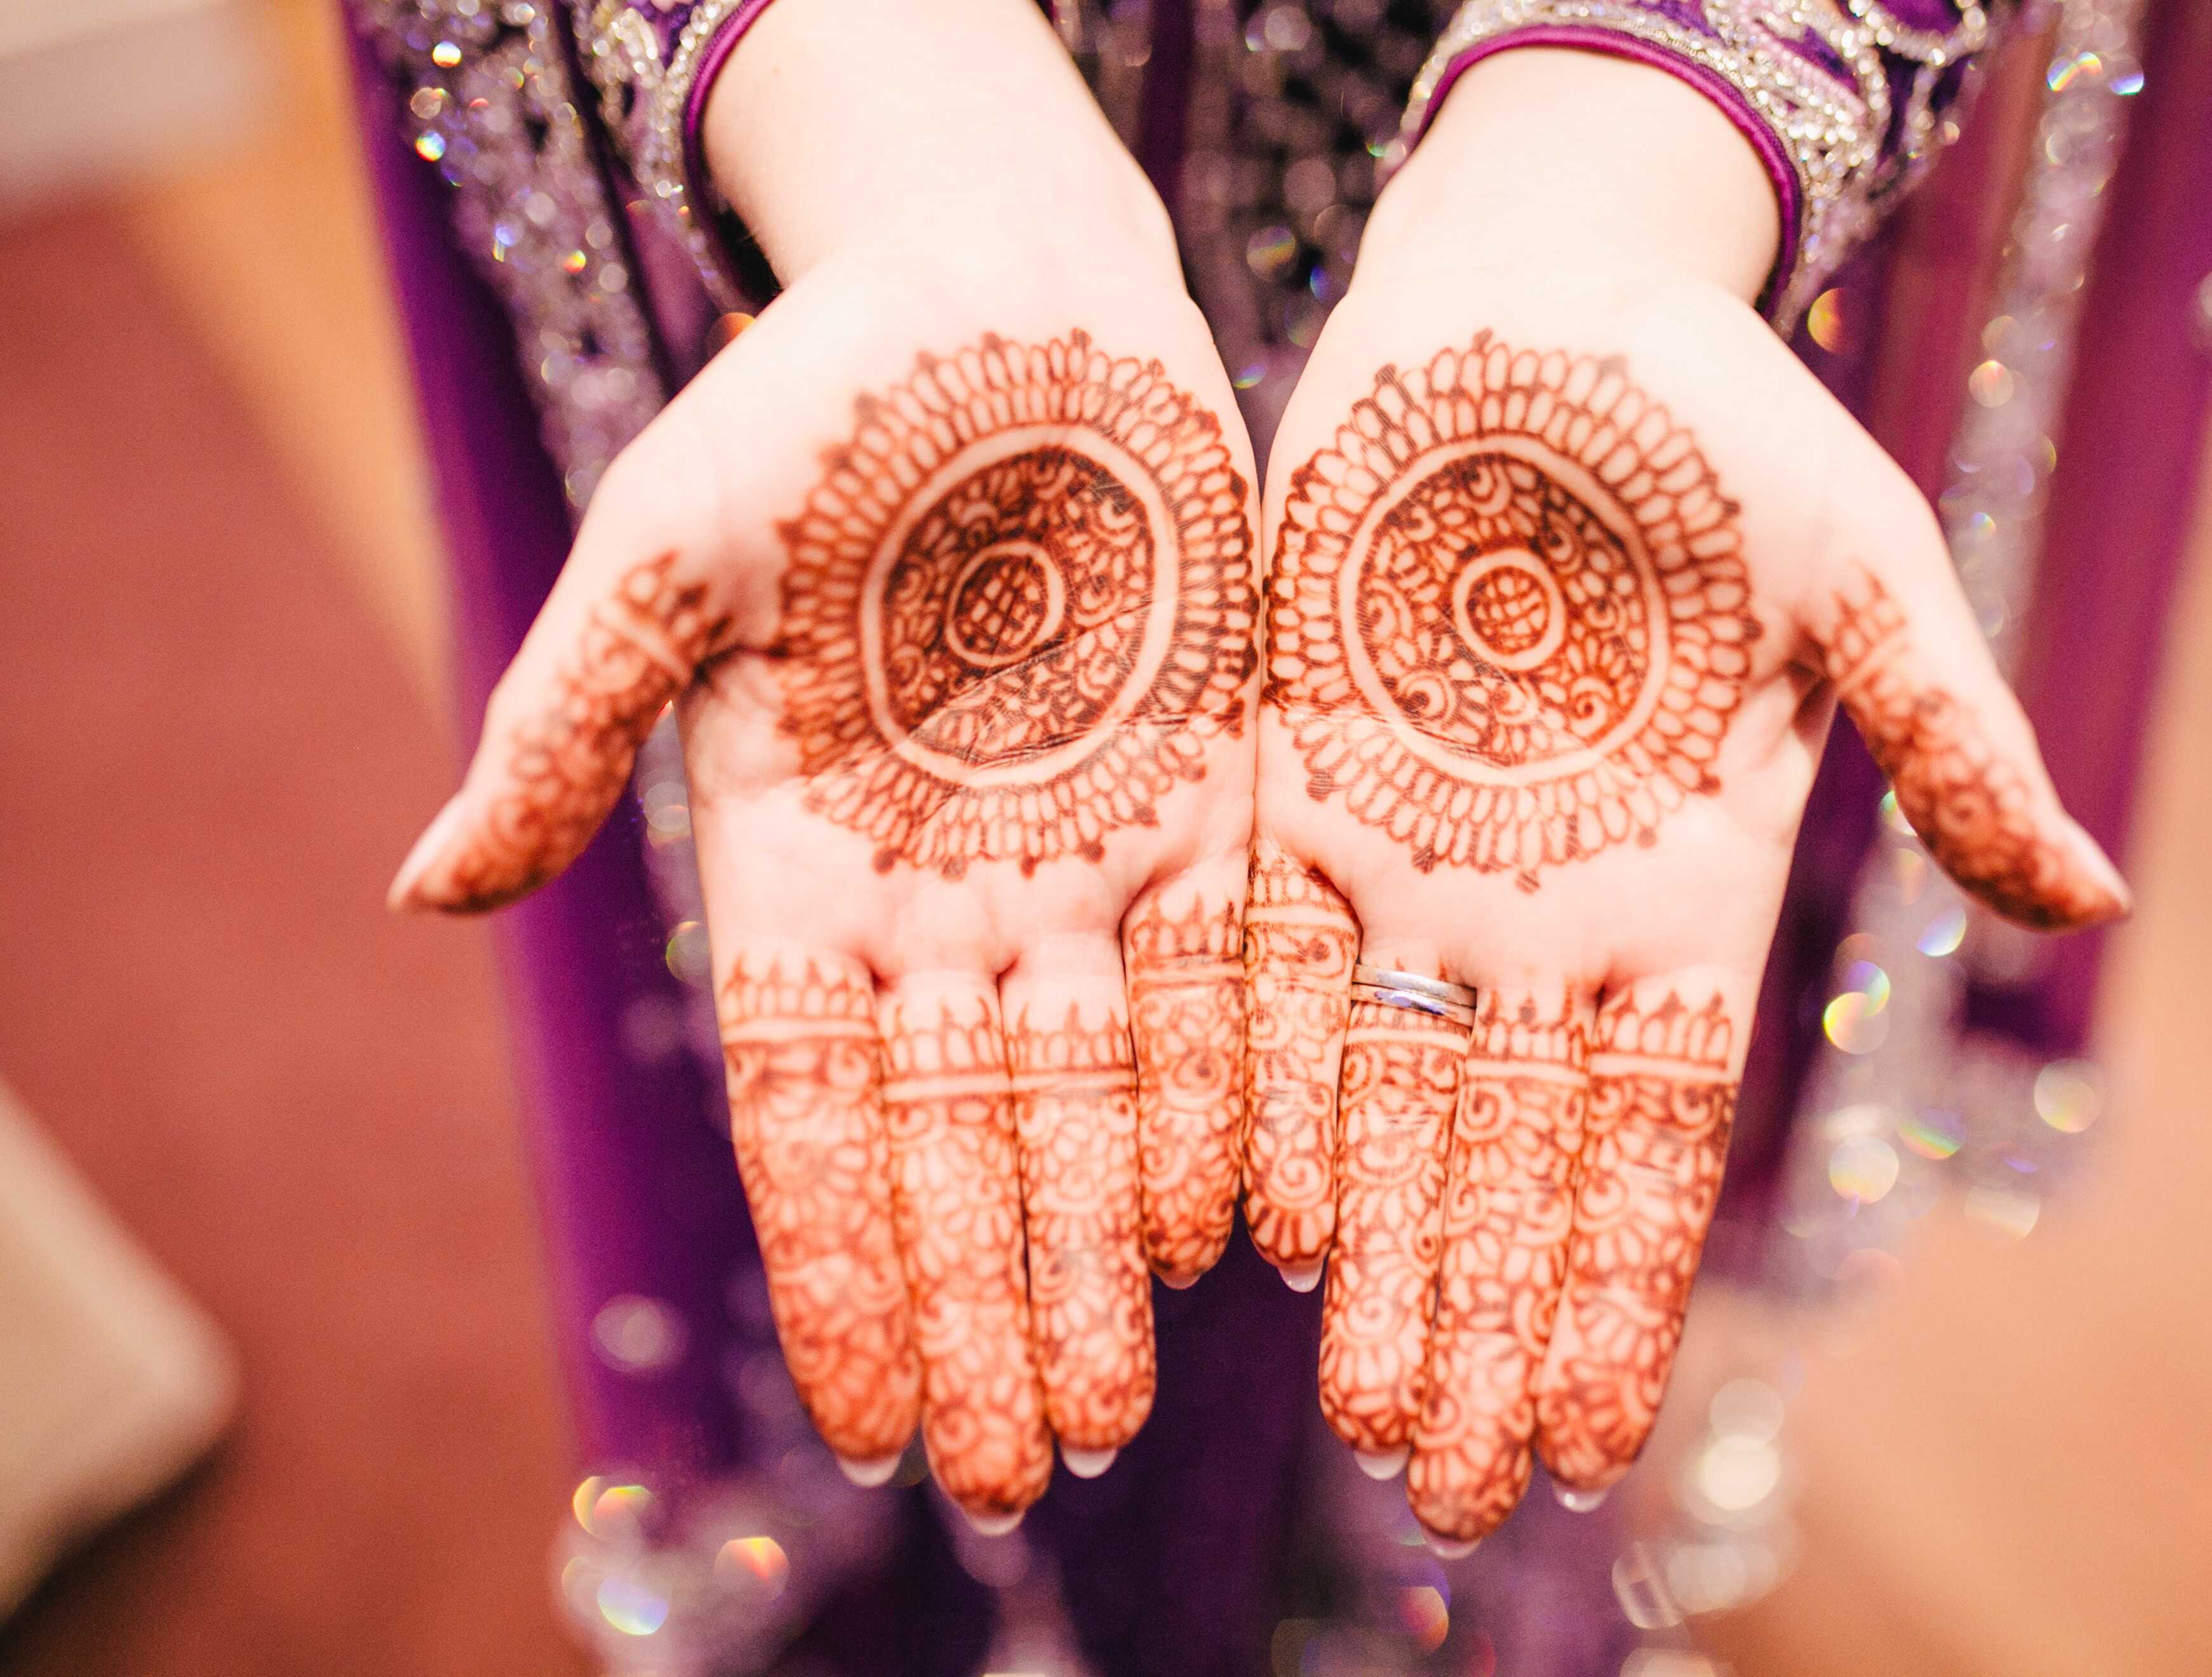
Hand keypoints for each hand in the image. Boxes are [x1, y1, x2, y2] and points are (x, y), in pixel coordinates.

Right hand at [390, 0, 1259, 1530]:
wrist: (1002, 298)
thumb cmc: (808, 403)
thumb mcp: (664, 551)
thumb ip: (565, 724)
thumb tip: (420, 896)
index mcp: (800, 864)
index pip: (815, 1107)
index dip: (843, 1261)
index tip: (877, 1415)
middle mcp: (945, 894)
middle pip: (968, 1136)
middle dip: (993, 1303)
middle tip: (1030, 1468)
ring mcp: (1082, 855)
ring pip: (1100, 1088)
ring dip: (1107, 1246)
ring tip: (1129, 1400)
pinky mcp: (1207, 796)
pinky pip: (1226, 974)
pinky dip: (1237, 1093)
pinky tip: (1249, 1225)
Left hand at [1243, 50, 2128, 1549]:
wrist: (1538, 305)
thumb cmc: (1722, 423)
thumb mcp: (1862, 573)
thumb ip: (1949, 741)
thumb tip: (2086, 896)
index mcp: (1680, 887)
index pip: (1649, 1134)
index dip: (1615, 1285)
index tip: (1582, 1439)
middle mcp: (1537, 908)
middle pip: (1500, 1154)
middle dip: (1475, 1317)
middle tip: (1438, 1486)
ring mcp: (1406, 853)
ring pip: (1376, 1090)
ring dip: (1371, 1249)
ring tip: (1355, 1405)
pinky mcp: (1288, 781)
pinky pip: (1259, 957)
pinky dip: (1255, 1081)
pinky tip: (1252, 1216)